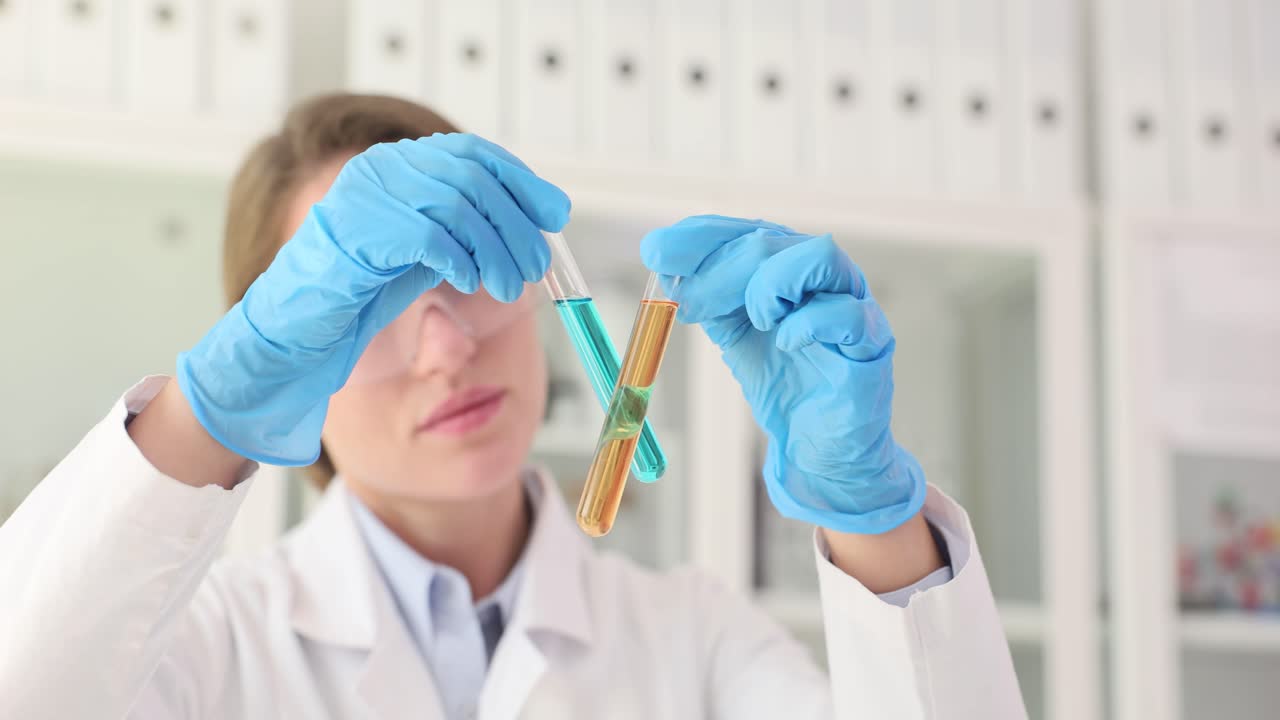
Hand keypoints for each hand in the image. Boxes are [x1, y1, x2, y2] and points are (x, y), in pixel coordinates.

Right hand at [177, 134, 568, 464]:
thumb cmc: (363, 292)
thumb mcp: (429, 251)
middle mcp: (380, 169)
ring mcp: (364, 197)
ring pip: (456, 202)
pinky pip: (429, 234)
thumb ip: (469, 229)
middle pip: (471, 175)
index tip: (556, 213)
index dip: (520, 181)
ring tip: (509, 284)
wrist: (297, 331)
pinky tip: (472, 283)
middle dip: (515, 222)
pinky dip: (462, 258)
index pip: (473, 153)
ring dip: (496, 247)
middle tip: (536, 265)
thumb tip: (535, 222)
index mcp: (398, 165)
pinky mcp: (357, 233)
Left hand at [641, 216, 925, 533]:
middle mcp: (823, 275)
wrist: (817, 445)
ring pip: (820, 257)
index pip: (746, 228)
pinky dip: (808, 324)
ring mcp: (853, 302)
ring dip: (771, 284)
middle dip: (720, 269)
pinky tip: (786, 343)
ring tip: (757, 322)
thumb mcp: (734, 334)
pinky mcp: (872, 342)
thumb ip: (707, 299)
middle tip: (688, 303)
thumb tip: (664, 270)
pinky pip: (847, 314)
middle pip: (772, 240)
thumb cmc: (785, 384)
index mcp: (788, 266)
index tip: (656, 251)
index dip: (700, 236)